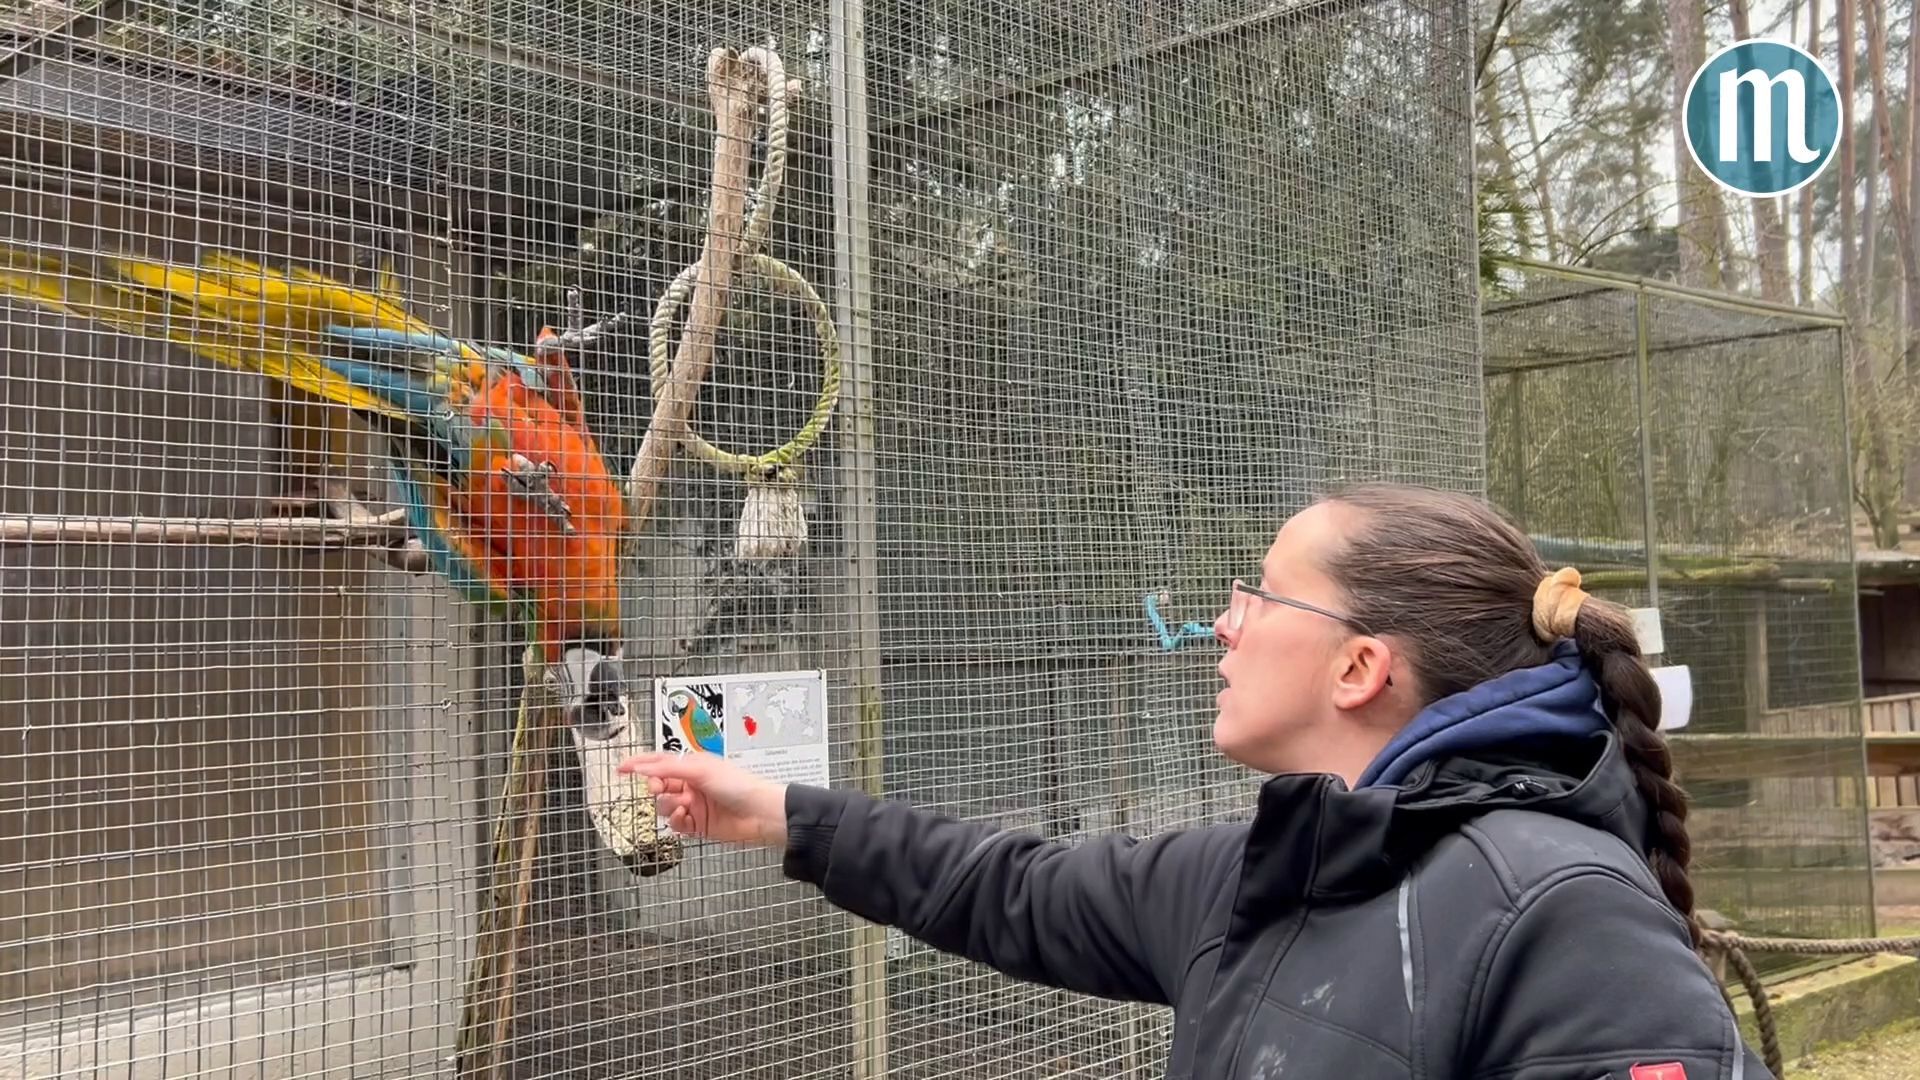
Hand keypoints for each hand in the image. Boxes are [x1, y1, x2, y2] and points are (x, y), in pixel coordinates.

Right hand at [617, 750, 788, 849]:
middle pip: (658, 786)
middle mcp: (691, 784)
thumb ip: (669, 769)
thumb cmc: (739, 785)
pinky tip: (686, 818)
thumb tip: (643, 767)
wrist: (759, 813)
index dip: (639, 764)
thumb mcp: (700, 770)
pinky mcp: (697, 825)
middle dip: (655, 788)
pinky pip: (675, 824)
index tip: (621, 769)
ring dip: (668, 806)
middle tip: (657, 788)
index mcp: (692, 765)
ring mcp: (693, 805)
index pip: (659, 762)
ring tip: (683, 806)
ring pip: (664, 806)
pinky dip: (677, 822)